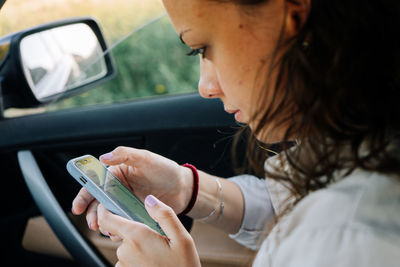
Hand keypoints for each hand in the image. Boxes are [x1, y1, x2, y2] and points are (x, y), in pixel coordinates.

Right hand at [72, 146, 193, 229]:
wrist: (183, 188)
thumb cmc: (165, 169)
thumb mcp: (145, 158)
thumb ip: (124, 155)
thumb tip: (103, 157)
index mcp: (116, 174)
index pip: (94, 184)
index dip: (83, 195)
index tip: (78, 207)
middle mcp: (118, 190)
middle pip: (97, 204)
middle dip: (92, 215)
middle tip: (95, 224)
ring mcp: (126, 204)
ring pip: (108, 216)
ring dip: (105, 224)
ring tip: (109, 230)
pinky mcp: (134, 216)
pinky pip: (122, 225)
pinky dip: (118, 230)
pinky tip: (121, 233)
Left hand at [97, 195, 200, 266]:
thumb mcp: (182, 238)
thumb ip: (165, 215)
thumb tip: (149, 199)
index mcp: (137, 237)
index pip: (106, 219)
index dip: (103, 208)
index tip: (107, 203)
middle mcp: (125, 252)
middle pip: (121, 232)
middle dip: (134, 230)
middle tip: (156, 235)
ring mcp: (124, 265)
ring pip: (126, 247)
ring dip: (138, 246)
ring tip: (158, 252)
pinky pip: (128, 260)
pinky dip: (138, 258)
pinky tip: (154, 262)